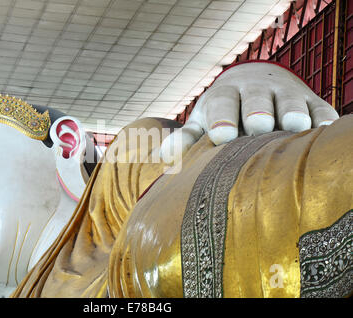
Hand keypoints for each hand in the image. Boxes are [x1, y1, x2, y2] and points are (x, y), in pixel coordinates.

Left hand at [160, 61, 338, 162]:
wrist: (254, 80)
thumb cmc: (223, 111)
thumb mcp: (202, 121)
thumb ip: (187, 138)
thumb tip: (164, 156)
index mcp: (225, 95)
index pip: (222, 104)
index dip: (222, 118)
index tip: (221, 136)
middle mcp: (255, 90)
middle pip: (257, 99)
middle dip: (257, 111)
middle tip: (258, 126)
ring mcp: (285, 93)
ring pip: (290, 100)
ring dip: (292, 111)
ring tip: (294, 126)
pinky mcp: (310, 101)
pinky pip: (319, 107)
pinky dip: (322, 118)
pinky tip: (323, 129)